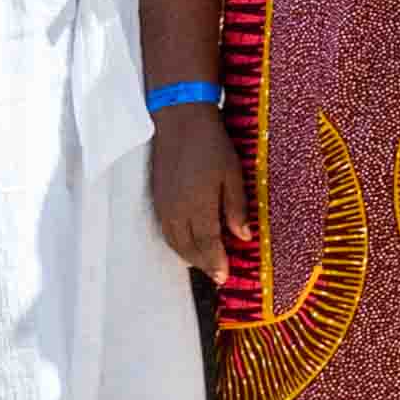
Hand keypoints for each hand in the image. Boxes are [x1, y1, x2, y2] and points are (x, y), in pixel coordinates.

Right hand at [144, 105, 248, 271]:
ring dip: (188, 257)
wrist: (179, 121)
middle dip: (203, 264)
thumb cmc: (212, 145)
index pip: (208, 243)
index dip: (217, 262)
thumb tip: (244, 237)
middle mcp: (177, 211)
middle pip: (188, 248)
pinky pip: (165, 231)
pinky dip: (177, 243)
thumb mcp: (233, 174)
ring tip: (205, 265)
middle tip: (218, 276)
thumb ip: (236, 208)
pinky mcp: (156, 198)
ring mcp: (163, 206)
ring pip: (174, 242)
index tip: (225, 278)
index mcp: (198, 205)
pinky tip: (187, 245)